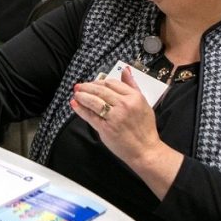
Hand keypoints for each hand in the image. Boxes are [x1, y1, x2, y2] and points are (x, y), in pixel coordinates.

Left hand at [69, 67, 177, 185]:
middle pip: (100, 90)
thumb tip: (126, 70)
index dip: (99, 82)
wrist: (145, 149)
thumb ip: (132, 86)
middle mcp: (124, 105)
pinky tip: (75, 104)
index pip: (112, 83)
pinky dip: (81, 109)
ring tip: (76, 93)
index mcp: (134, 97)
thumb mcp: (143, 102)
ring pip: (94, 101)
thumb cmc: (145, 127)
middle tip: (79, 86)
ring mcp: (114, 116)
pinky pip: (90, 115)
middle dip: (87, 87)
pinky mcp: (106, 128)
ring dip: (82, 95)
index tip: (93, 83)